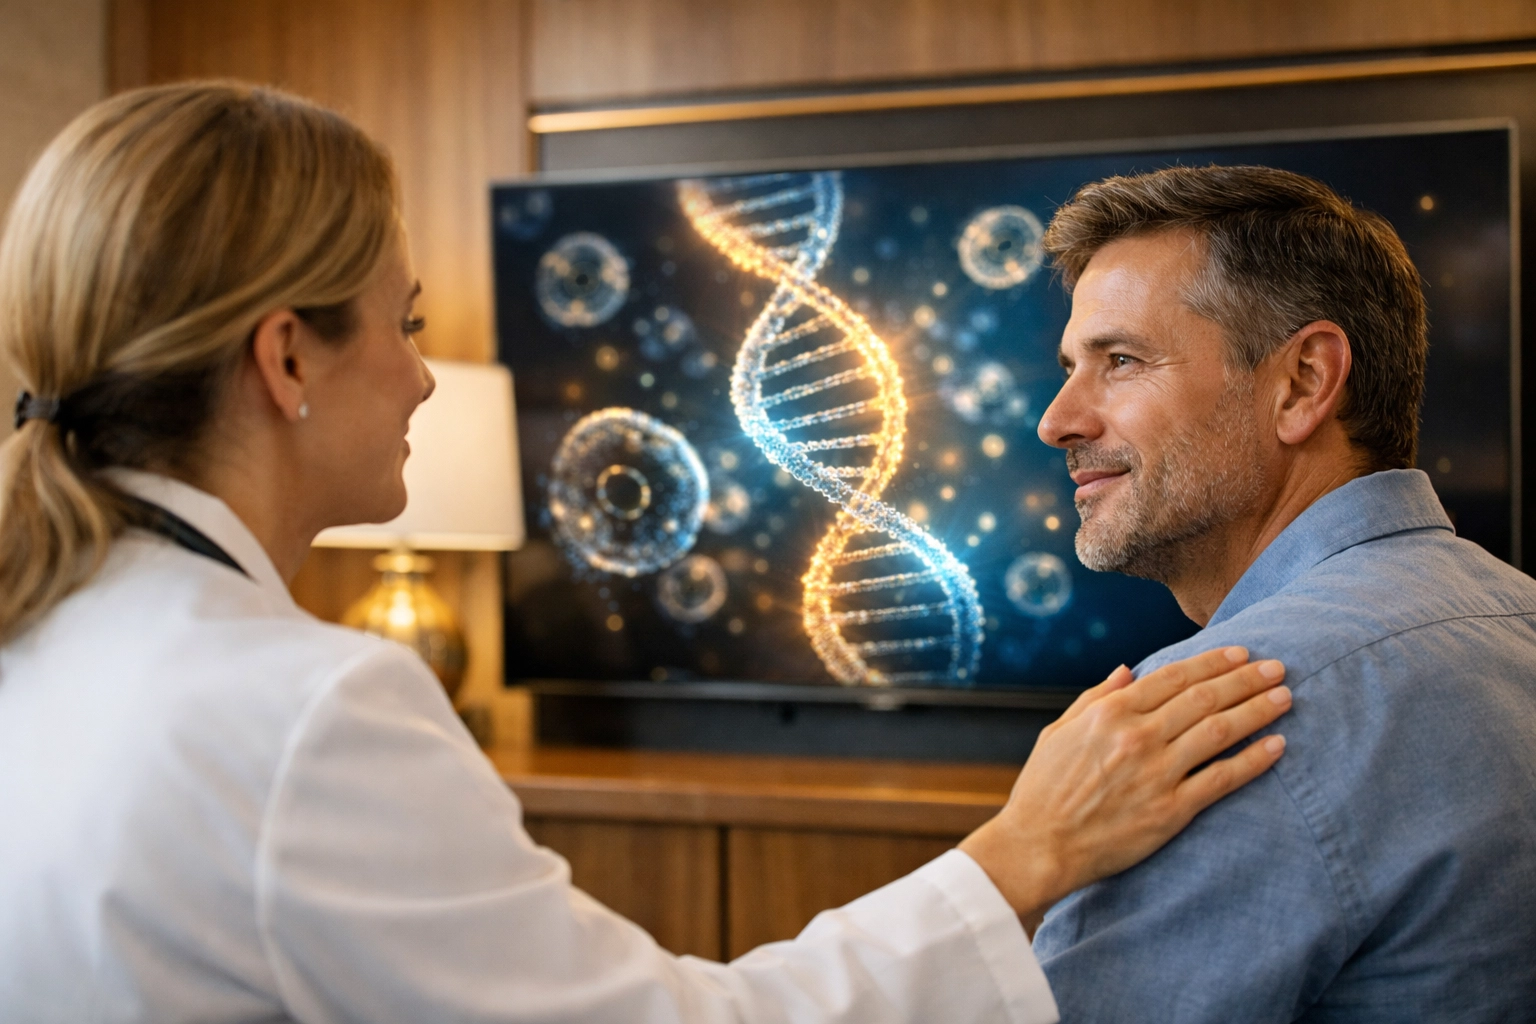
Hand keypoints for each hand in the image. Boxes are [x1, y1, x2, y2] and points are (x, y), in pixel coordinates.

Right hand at [958, 646, 1289, 930]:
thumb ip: (1096, 697)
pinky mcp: (1171, 810)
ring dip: (1257, 711)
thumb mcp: (1059, 731)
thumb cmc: (1043, 789)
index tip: (1242, 653)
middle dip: (1246, 679)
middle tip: (1278, 668)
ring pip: (1220, 731)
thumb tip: (1128, 670)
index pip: (1174, 677)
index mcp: (1110, 713)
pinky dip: (1254, 761)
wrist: (1039, 846)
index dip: (1213, 662)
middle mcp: (1138, 737)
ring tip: (1284, 697)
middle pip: (1205, 698)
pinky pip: (1222, 779)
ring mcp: (1157, 773)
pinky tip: (1277, 745)